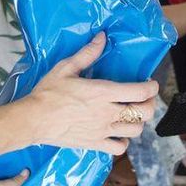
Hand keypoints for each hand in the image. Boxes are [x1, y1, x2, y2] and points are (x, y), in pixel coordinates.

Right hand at [25, 32, 158, 154]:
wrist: (34, 119)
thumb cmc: (48, 92)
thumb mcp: (66, 67)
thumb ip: (87, 53)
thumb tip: (102, 37)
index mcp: (103, 92)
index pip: (140, 92)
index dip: (151, 87)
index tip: (150, 83)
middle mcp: (107, 112)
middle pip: (144, 112)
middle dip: (150, 104)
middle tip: (144, 98)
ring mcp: (103, 130)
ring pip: (135, 130)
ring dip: (138, 122)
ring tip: (131, 114)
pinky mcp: (95, 143)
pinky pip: (119, 148)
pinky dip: (123, 141)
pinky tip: (117, 132)